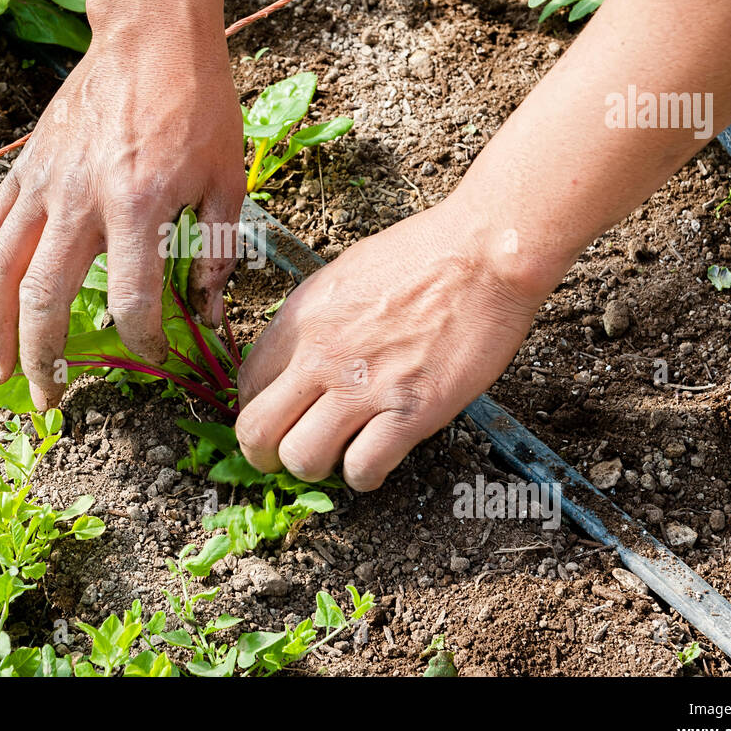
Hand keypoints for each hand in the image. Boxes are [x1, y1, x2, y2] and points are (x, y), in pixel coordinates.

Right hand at [0, 23, 244, 409]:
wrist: (151, 36)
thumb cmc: (198, 104)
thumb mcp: (226, 180)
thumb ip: (214, 252)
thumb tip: (208, 314)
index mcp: (139, 204)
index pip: (131, 299)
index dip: (142, 342)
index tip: (151, 359)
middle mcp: (81, 199)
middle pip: (46, 298)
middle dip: (45, 359)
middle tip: (50, 400)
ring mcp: (44, 183)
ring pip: (2, 270)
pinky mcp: (25, 168)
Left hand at [234, 196, 549, 490]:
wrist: (483, 254)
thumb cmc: (423, 254)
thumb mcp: (342, 276)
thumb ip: (313, 321)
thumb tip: (297, 357)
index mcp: (300, 319)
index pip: (246, 384)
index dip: (256, 410)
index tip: (277, 418)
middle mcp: (319, 356)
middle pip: (256, 432)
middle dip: (265, 455)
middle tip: (286, 457)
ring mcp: (362, 387)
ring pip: (301, 460)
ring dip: (316, 468)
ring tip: (338, 455)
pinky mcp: (409, 412)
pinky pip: (363, 469)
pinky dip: (365, 477)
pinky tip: (377, 460)